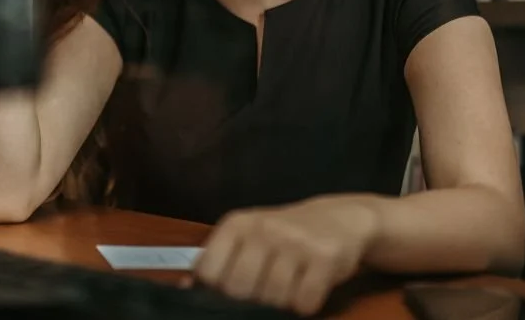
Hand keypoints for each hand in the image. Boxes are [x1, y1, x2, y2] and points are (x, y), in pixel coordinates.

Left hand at [193, 196, 379, 315]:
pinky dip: (305, 305)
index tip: (229, 293)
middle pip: (238, 288)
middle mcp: (263, 229)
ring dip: (280, 303)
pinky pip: (304, 302)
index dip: (216, 291)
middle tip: (263, 291)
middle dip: (248, 300)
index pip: (208, 271)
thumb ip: (218, 262)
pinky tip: (307, 288)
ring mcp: (294, 242)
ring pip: (272, 298)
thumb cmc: (283, 234)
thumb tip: (186, 289)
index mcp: (237, 224)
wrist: (338, 219)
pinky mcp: (324, 258)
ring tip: (287, 287)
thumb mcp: (247, 238)